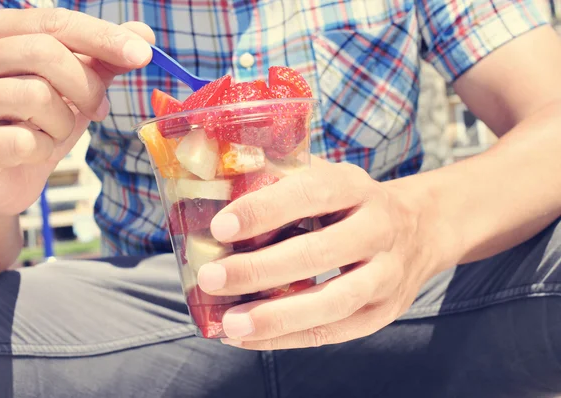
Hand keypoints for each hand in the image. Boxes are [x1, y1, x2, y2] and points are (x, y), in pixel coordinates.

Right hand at [0, 8, 153, 215]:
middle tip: (98, 109)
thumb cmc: (38, 124)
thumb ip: (102, 60)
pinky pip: (21, 141)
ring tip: (54, 132)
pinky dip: (42, 150)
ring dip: (63, 123)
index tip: (143, 54)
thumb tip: (142, 34)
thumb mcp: (73, 88)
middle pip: (45, 53)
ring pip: (36, 96)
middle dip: (87, 86)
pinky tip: (34, 153)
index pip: (56, 22)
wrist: (3, 177)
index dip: (104, 37)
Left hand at [198, 157, 454, 348]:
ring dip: (278, 316)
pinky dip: (290, 338)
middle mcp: (379, 228)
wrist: (420, 229)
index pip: (312, 193)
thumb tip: (214, 186)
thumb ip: (280, 179)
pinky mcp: (384, 311)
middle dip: (261, 269)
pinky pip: (336, 331)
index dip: (266, 209)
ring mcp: (387, 274)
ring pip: (334, 301)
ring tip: (230, 324)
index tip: (221, 227)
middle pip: (321, 253)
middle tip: (211, 279)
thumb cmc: (351, 202)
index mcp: (357, 187)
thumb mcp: (327, 176)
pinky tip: (249, 338)